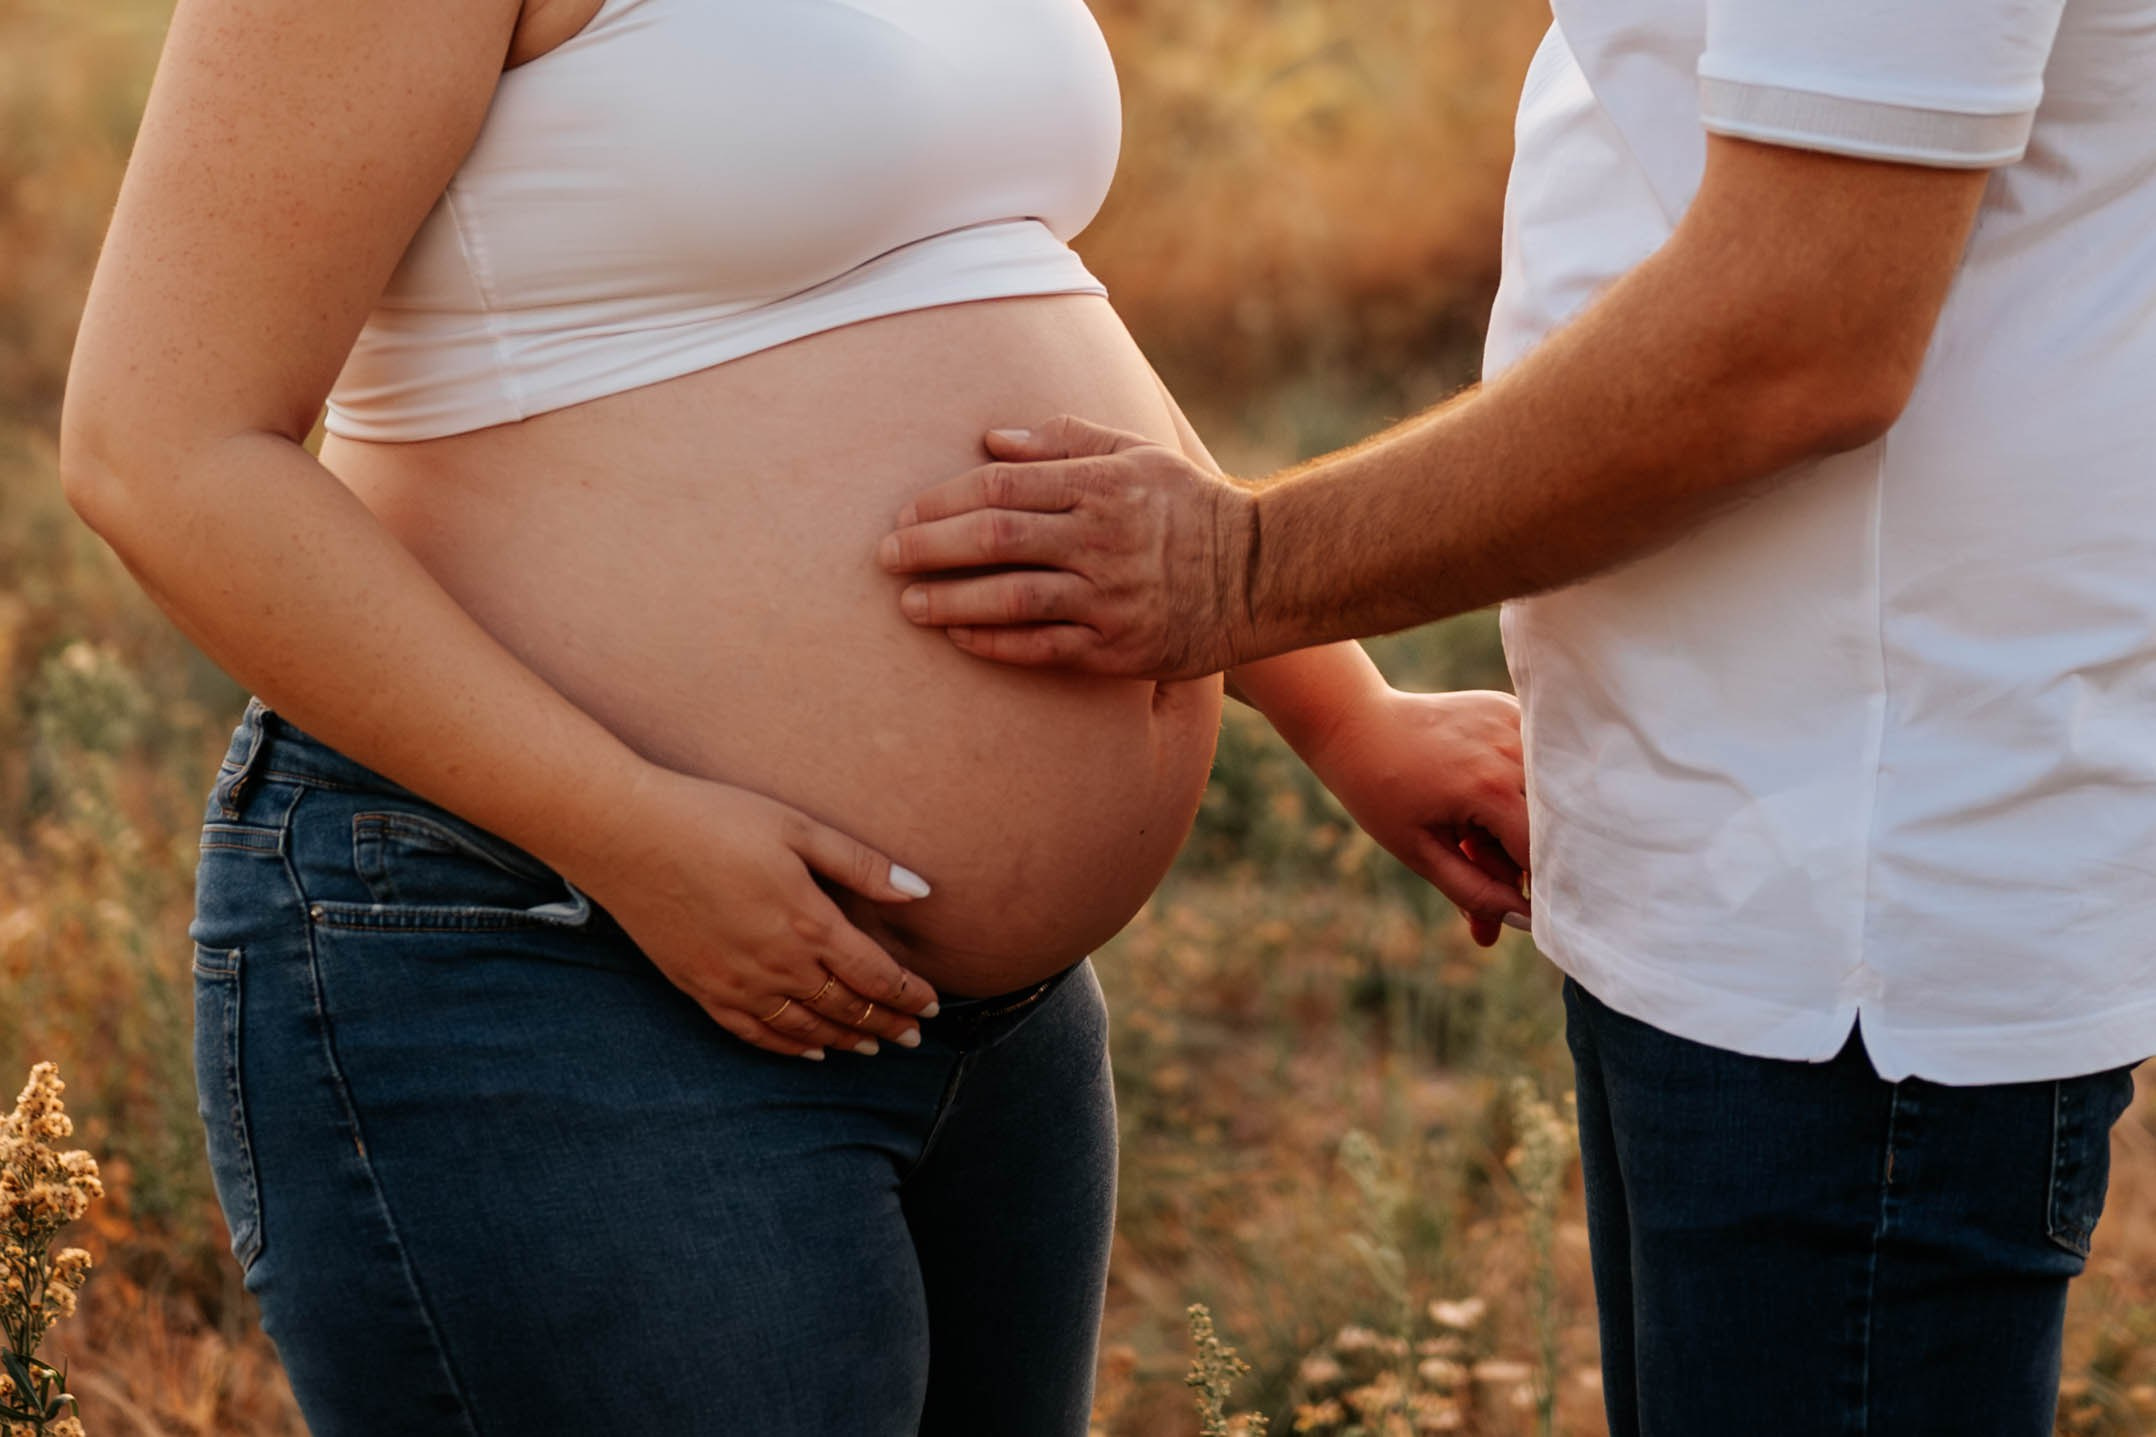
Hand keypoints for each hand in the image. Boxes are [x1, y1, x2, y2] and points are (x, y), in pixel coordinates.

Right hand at [564, 764, 940, 1058]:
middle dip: (887, 1024)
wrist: (626, 834)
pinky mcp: (701, 989)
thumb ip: (862, 865)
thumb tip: (921, 890)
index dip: (909, 994)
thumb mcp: (798, 828)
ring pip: (806, 1028)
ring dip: (845, 1040)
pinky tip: (809, 1051)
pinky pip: (755, 1033)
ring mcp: (736, 983)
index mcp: (808, 923)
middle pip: (847, 1008)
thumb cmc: (715, 818)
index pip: (877, 976)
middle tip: (914, 1036)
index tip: (932, 1003)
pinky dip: (789, 1047)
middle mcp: (777, 965)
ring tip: (873, 1048)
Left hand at [879, 417, 1259, 679]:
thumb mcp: (1137, 453)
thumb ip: (1064, 440)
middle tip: (884, 557)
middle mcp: (1101, 540)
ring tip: (907, 603)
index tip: (905, 514)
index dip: (944, 499)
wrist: (1260, 575)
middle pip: (994, 538)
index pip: (1002, 486)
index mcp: (1101, 485)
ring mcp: (1109, 598)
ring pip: (1010, 597)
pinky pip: (1041, 647)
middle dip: (929, 547)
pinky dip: (994, 641)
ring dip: (949, 600)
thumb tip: (992, 440)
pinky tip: (958, 635)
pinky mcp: (1118, 648)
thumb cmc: (1188, 506)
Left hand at [1297, 687, 1530, 946]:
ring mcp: (1516, 722)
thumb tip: (1526, 920)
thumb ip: (1475, 892)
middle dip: (1521, 854)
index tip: (1509, 899)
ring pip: (1548, 792)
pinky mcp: (1514, 707)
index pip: (1540, 853)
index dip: (1529, 884)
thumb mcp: (1421, 853)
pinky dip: (1520, 783)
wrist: (1358, 726)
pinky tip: (1478, 785)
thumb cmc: (1381, 794)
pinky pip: (1539, 760)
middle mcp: (1513, 749)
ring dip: (1522, 817)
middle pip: (1550, 823)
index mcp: (1490, 788)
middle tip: (1475, 852)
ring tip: (1471, 821)